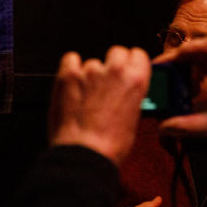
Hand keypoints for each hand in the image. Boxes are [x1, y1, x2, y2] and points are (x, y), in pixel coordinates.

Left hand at [48, 46, 150, 165]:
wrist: (84, 153)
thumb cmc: (110, 145)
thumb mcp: (134, 119)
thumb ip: (131, 96)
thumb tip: (126, 92)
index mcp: (136, 80)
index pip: (137, 54)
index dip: (131, 63)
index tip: (126, 70)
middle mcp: (115, 71)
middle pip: (116, 52)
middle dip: (112, 65)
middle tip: (106, 84)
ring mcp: (91, 71)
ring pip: (92, 62)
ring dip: (90, 75)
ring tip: (85, 96)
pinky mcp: (68, 75)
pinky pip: (70, 59)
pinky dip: (71, 69)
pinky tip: (72, 84)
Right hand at [154, 38, 206, 169]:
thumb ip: (186, 126)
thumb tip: (161, 126)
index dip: (184, 50)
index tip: (166, 62)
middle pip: (201, 49)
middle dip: (178, 58)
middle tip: (160, 71)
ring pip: (204, 54)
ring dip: (185, 64)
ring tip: (168, 77)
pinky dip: (194, 69)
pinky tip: (184, 83)